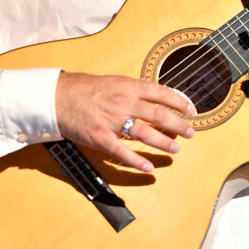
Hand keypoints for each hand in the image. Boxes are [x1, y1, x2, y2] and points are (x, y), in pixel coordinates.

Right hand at [55, 71, 195, 172]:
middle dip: (178, 125)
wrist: (57, 97)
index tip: (191, 109)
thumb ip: (132, 90)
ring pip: (145, 133)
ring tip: (175, 149)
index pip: (161, 92)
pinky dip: (137, 161)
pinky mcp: (100, 137)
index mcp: (127, 86)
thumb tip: (153, 97)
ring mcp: (112, 120)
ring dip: (163, 143)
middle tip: (190, 133)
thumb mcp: (112, 81)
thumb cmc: (82, 88)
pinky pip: (122, 152)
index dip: (179, 101)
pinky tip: (149, 167)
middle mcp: (123, 101)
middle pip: (158, 114)